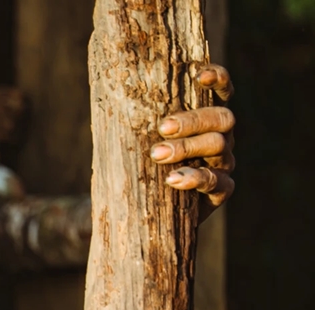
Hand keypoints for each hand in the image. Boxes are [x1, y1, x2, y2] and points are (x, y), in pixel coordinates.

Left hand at [150, 64, 235, 216]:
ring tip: (158, 155)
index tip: (200, 76)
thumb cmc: (140, 167)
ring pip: (219, 146)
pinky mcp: (221, 190)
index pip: (220, 91)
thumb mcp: (137, 141)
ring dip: (187, 148)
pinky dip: (196, 178)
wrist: (147, 209)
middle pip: (222, 118)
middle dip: (192, 120)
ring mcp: (224, 163)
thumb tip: (110, 96)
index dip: (218, 79)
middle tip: (163, 128)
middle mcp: (220, 136)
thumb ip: (137, 121)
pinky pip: (218, 182)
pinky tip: (174, 180)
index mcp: (204, 119)